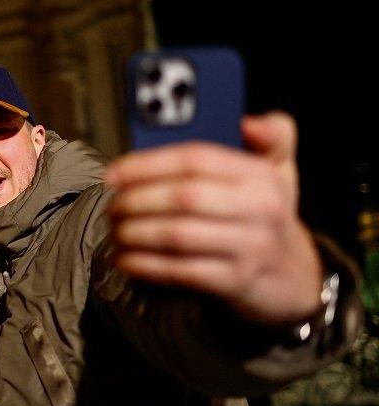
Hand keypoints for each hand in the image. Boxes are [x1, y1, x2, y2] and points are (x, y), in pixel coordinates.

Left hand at [105, 111, 322, 327]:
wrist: (293, 277)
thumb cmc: (267, 215)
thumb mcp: (280, 171)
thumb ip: (272, 136)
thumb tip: (249, 123)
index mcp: (261, 175)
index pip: (195, 159)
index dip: (147, 164)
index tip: (113, 174)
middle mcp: (260, 209)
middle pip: (183, 197)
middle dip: (136, 200)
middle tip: (112, 206)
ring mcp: (250, 248)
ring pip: (178, 235)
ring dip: (135, 233)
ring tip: (115, 231)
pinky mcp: (236, 282)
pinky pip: (181, 271)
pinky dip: (146, 265)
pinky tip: (126, 259)